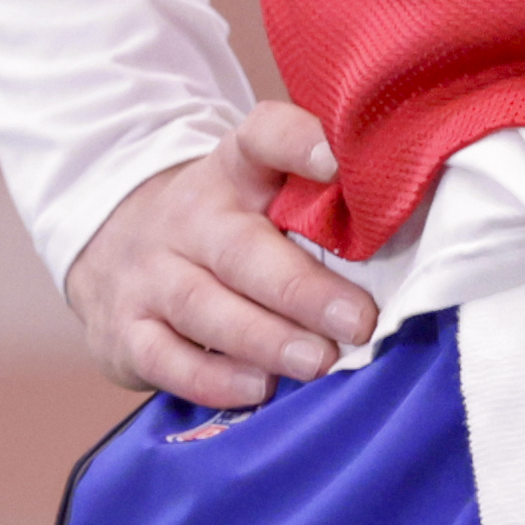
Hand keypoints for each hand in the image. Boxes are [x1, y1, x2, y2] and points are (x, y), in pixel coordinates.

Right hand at [65, 101, 378, 408]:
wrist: (119, 243)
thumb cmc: (224, 221)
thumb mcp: (260, 189)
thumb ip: (315, 200)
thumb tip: (404, 232)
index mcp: (234, 169)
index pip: (261, 136)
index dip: (297, 142)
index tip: (337, 162)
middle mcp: (190, 215)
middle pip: (241, 247)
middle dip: (301, 288)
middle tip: (357, 321)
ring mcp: (152, 272)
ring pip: (204, 305)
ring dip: (265, 338)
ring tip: (317, 361)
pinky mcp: (127, 330)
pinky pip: (165, 356)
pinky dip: (212, 376)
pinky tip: (258, 388)